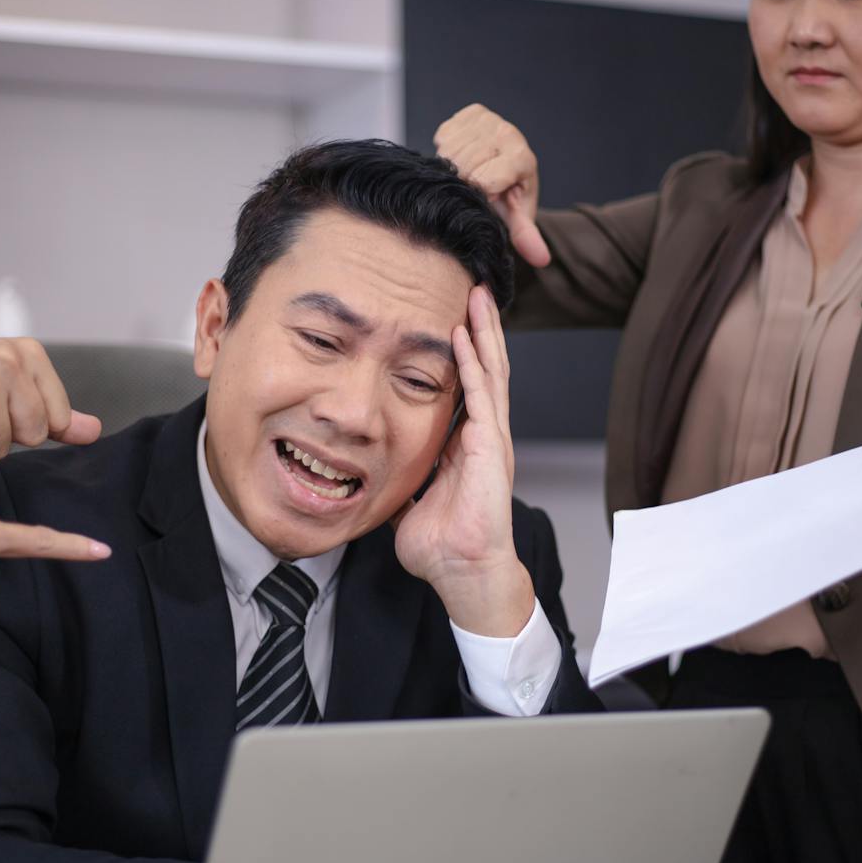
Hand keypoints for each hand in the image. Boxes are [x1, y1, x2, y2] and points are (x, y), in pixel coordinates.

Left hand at [393, 286, 534, 637]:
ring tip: (478, 297)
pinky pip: (482, 397)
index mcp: (464, 445)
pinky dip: (474, 364)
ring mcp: (490, 439)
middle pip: (485, 369)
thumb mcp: (408, 501)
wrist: (463, 572)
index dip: (462, 353)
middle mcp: (482, 436)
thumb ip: (397, 481)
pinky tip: (467, 336)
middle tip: (471, 290)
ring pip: (491, 373)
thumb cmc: (442, 546)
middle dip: (479, 329)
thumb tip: (371, 474)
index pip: (466, 386)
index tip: (452, 320)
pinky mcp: (490, 448)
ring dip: (484, 333)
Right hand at [434, 104, 550, 266]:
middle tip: (473, 184)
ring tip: (468, 170)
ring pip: (451, 148)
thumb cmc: (508, 195)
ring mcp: (491, 119)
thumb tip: (541, 259)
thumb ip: (525, 234)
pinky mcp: (473, 111)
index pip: (484, 179)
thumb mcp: (516, 216)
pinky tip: (462, 154)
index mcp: (522, 159)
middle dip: (464, 179)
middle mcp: (509, 134)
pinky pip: (445, 133)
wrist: (504, 165)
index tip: (483, 195)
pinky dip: (447, 146)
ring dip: (453, 163)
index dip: (477, 192)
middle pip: (465, 164)